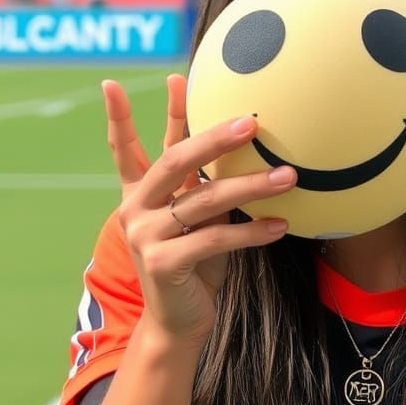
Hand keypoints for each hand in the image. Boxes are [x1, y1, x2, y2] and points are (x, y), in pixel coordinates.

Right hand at [102, 75, 295, 344]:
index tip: (116, 82)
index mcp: (138, 192)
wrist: (179, 322)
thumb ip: (205, 185)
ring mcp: (144, 236)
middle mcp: (135, 208)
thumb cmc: (196, 262)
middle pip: (175, 160)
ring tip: (288, 176)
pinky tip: (281, 225)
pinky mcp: (162, 263)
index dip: (121, 114)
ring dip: (252, 186)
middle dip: (214, 137)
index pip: (127, 147)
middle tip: (252, 121)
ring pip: (204, 200)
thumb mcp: (198, 218)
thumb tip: (246, 144)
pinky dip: (252, 231)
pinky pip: (216, 239)